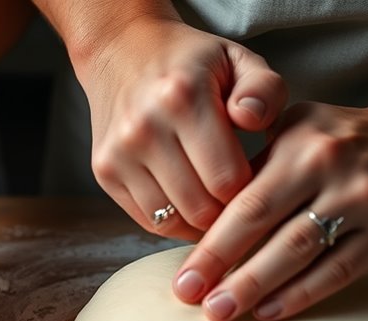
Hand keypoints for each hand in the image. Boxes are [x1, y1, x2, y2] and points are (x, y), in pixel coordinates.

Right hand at [75, 15, 285, 238]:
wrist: (122, 52)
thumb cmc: (190, 63)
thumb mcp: (238, 60)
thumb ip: (263, 89)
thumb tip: (252, 120)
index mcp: (182, 97)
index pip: (227, 179)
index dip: (251, 190)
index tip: (258, 181)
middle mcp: (143, 128)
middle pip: (200, 208)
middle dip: (226, 211)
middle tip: (239, 197)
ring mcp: (118, 154)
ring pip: (172, 222)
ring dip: (199, 221)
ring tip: (215, 201)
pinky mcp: (104, 172)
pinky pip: (148, 220)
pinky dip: (173, 221)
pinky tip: (188, 202)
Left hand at [174, 100, 367, 320]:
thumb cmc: (341, 140)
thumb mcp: (297, 125)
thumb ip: (251, 159)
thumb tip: (193, 203)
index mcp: (302, 144)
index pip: (247, 200)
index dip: (212, 242)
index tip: (183, 275)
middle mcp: (334, 171)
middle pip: (268, 228)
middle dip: (224, 269)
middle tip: (190, 299)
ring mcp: (366, 205)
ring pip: (302, 254)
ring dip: (257, 287)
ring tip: (221, 311)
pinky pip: (338, 271)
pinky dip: (301, 294)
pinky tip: (269, 311)